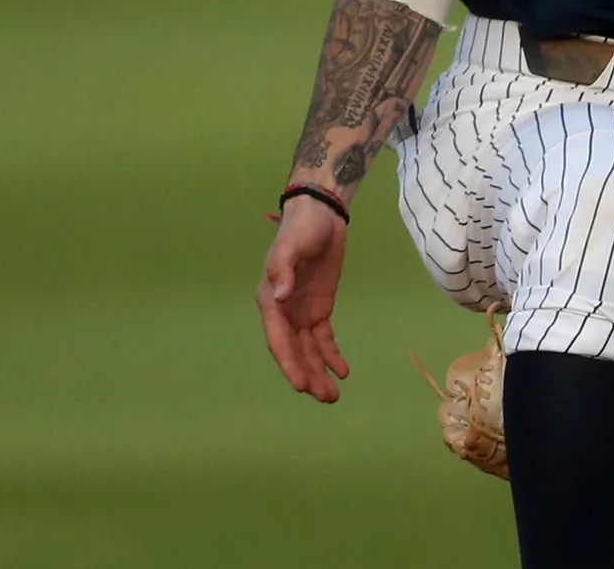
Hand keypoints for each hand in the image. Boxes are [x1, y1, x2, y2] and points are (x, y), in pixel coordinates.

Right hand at [258, 193, 351, 401]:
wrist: (319, 215)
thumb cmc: (301, 228)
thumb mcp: (291, 244)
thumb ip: (283, 268)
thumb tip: (280, 295)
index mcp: (271, 300)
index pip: (280, 339)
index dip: (289, 363)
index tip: (300, 385)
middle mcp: (283, 311)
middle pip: (294, 351)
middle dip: (308, 375)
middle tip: (325, 397)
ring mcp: (301, 312)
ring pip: (309, 349)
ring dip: (319, 371)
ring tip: (333, 394)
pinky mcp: (319, 308)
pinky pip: (323, 338)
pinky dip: (331, 354)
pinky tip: (342, 370)